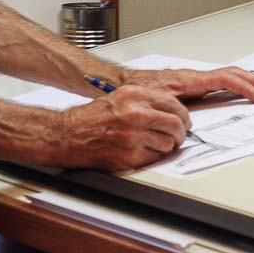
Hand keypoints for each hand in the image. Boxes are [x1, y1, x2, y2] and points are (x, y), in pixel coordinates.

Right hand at [60, 85, 188, 170]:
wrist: (70, 135)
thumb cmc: (92, 118)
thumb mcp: (119, 97)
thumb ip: (144, 101)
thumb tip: (170, 110)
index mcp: (133, 95)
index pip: (172, 103)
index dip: (182, 114)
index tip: (184, 120)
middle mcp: (134, 113)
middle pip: (175, 123)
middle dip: (181, 132)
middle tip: (179, 135)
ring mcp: (133, 135)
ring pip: (169, 143)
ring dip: (168, 146)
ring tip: (159, 144)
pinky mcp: (130, 155)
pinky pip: (156, 157)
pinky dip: (154, 156)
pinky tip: (145, 151)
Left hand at [119, 66, 253, 103]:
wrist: (122, 84)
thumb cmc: (136, 92)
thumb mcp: (155, 102)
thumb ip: (173, 111)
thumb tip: (189, 124)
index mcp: (190, 80)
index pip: (225, 79)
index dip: (244, 88)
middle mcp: (195, 77)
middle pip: (232, 73)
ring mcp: (194, 79)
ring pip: (227, 75)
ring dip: (248, 80)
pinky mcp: (191, 84)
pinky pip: (219, 80)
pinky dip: (235, 83)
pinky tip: (241, 91)